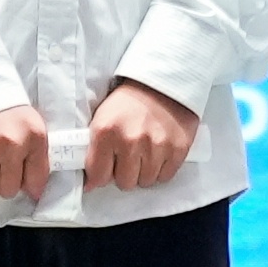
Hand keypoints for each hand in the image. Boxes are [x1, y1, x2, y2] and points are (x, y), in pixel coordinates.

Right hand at [0, 103, 51, 203]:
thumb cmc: (4, 110)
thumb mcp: (30, 126)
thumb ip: (37, 158)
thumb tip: (34, 194)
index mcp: (34, 135)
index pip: (36, 181)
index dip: (27, 183)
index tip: (19, 176)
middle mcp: (12, 142)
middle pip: (9, 190)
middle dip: (3, 182)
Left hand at [84, 79, 199, 192]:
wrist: (161, 82)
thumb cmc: (129, 101)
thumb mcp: (102, 117)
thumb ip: (94, 151)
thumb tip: (90, 184)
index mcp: (105, 132)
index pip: (98, 177)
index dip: (101, 175)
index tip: (106, 169)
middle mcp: (130, 141)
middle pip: (124, 183)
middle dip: (124, 173)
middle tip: (128, 156)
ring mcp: (155, 147)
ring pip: (145, 182)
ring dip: (144, 171)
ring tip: (144, 151)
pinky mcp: (177, 150)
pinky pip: (165, 177)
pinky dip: (161, 169)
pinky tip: (158, 152)